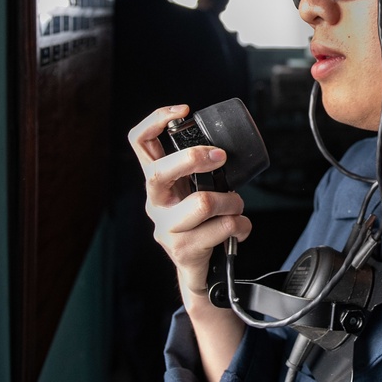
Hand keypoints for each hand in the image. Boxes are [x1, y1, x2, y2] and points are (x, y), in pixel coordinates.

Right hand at [128, 105, 252, 298]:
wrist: (200, 270)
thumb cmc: (201, 224)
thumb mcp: (196, 191)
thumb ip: (202, 171)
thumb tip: (224, 151)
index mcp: (158, 181)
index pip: (140, 142)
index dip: (156, 120)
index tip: (183, 111)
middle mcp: (155, 202)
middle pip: (160, 172)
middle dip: (194, 159)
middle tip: (220, 157)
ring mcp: (165, 227)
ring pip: (203, 202)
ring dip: (232, 202)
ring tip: (237, 208)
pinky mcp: (182, 249)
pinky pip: (222, 228)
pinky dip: (241, 226)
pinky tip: (239, 230)